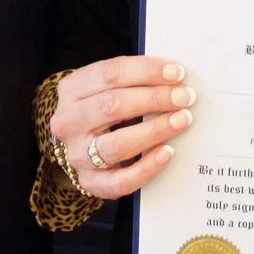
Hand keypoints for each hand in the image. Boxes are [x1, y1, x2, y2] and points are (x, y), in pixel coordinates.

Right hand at [49, 55, 194, 200]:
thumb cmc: (102, 109)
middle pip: (113, 106)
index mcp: (72, 90)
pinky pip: (121, 180)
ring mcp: (77, 155)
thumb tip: (173, 76)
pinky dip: (147, 167)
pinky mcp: (90, 182)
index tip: (176, 72)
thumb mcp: (106, 87)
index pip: (110, 74)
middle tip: (185, 97)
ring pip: (116, 145)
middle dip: (155, 99)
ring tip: (181, 120)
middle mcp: (69, 122)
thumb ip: (132, 80)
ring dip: (155, 130)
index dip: (146, 71)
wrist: (80, 144)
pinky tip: (167, 152)